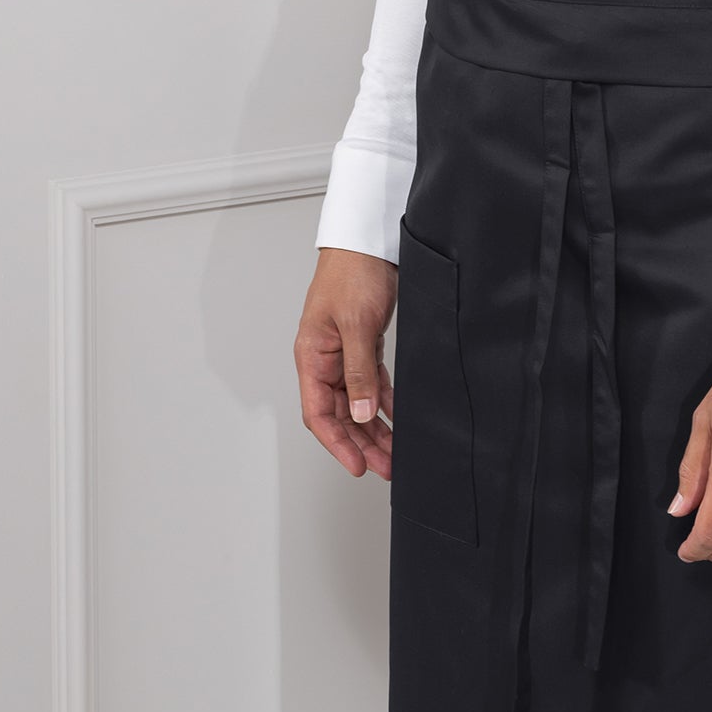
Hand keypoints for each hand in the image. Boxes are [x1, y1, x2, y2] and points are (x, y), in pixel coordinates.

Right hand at [294, 247, 398, 479]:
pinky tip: (399, 423)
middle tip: (385, 469)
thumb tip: (362, 414)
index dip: (337, 443)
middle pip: (341, 416)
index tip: (357, 465)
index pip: (319, 413)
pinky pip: (372, 386)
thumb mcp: (356, 325)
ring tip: (395, 455)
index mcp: (312, 357)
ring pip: (358, 405)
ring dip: (375, 430)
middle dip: (361, 444)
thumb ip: (359, 372)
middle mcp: (325, 361)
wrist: (369, 241)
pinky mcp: (364, 347)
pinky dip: (385, 405)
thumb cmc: (353, 273)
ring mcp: (344, 355)